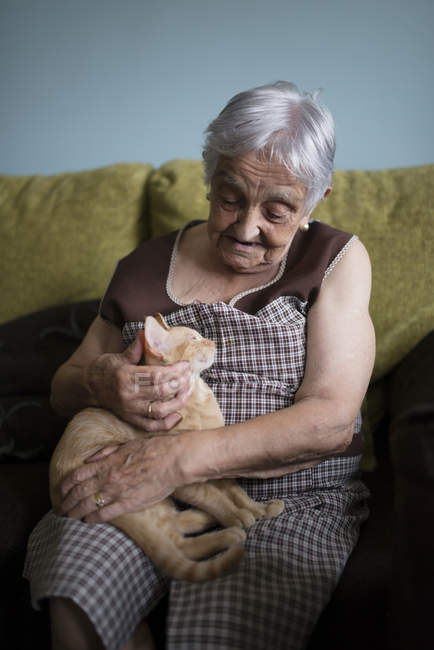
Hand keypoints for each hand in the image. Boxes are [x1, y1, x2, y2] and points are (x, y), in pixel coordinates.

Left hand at [59, 434, 184, 521]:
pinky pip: (104, 514)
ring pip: (87, 505)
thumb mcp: (127, 444)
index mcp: (107, 462)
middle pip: (78, 493)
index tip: (61, 491)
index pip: (77, 475)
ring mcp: (116, 491)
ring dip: (75, 512)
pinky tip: (87, 521)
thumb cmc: (154, 449)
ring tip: (69, 517)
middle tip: (61, 509)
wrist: (174, 459)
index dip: (65, 485)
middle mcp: (107, 477)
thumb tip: (90, 459)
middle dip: (66, 502)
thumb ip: (107, 452)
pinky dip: (92, 518)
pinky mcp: (128, 504)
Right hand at [85, 330, 190, 431]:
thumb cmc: (106, 369)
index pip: (156, 375)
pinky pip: (151, 426)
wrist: (90, 388)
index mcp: (126, 376)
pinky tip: (178, 415)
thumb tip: (146, 331)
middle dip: (179, 383)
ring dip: (178, 402)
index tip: (186, 365)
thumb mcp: (119, 356)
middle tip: (190, 376)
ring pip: (159, 411)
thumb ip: (136, 347)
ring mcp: (130, 410)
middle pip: (161, 392)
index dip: (174, 370)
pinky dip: (166, 424)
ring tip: (188, 391)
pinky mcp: (131, 419)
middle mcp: (128, 395)